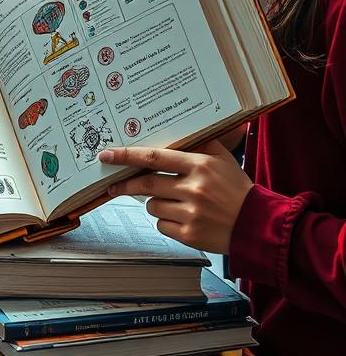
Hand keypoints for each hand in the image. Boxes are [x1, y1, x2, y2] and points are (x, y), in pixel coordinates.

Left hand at [98, 140, 251, 253]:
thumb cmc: (238, 190)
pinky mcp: (191, 236)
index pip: (154, 157)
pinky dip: (166, 222)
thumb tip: (178, 130)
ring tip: (174, 202)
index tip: (107, 155)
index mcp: (199, 165)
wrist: (259, 226)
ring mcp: (191, 214)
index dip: (127, 155)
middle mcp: (194, 188)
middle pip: (146, 184)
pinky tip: (182, 218)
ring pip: (152, 206)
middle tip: (112, 185)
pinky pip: (162, 226)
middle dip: (126, 184)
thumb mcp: (222, 160)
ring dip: (155, 203)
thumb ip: (200, 144)